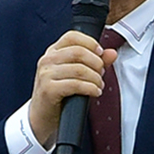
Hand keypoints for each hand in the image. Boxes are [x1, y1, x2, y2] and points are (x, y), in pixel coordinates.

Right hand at [26, 29, 111, 144]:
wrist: (42, 117)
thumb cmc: (58, 94)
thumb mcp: (75, 74)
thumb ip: (94, 61)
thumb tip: (111, 53)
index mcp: (53, 52)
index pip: (72, 36)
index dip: (90, 43)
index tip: (100, 54)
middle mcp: (47, 60)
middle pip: (79, 52)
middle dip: (96, 63)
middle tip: (101, 74)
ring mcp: (46, 74)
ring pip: (79, 69)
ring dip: (95, 78)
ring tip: (99, 85)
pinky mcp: (48, 89)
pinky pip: (75, 84)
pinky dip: (90, 88)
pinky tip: (94, 92)